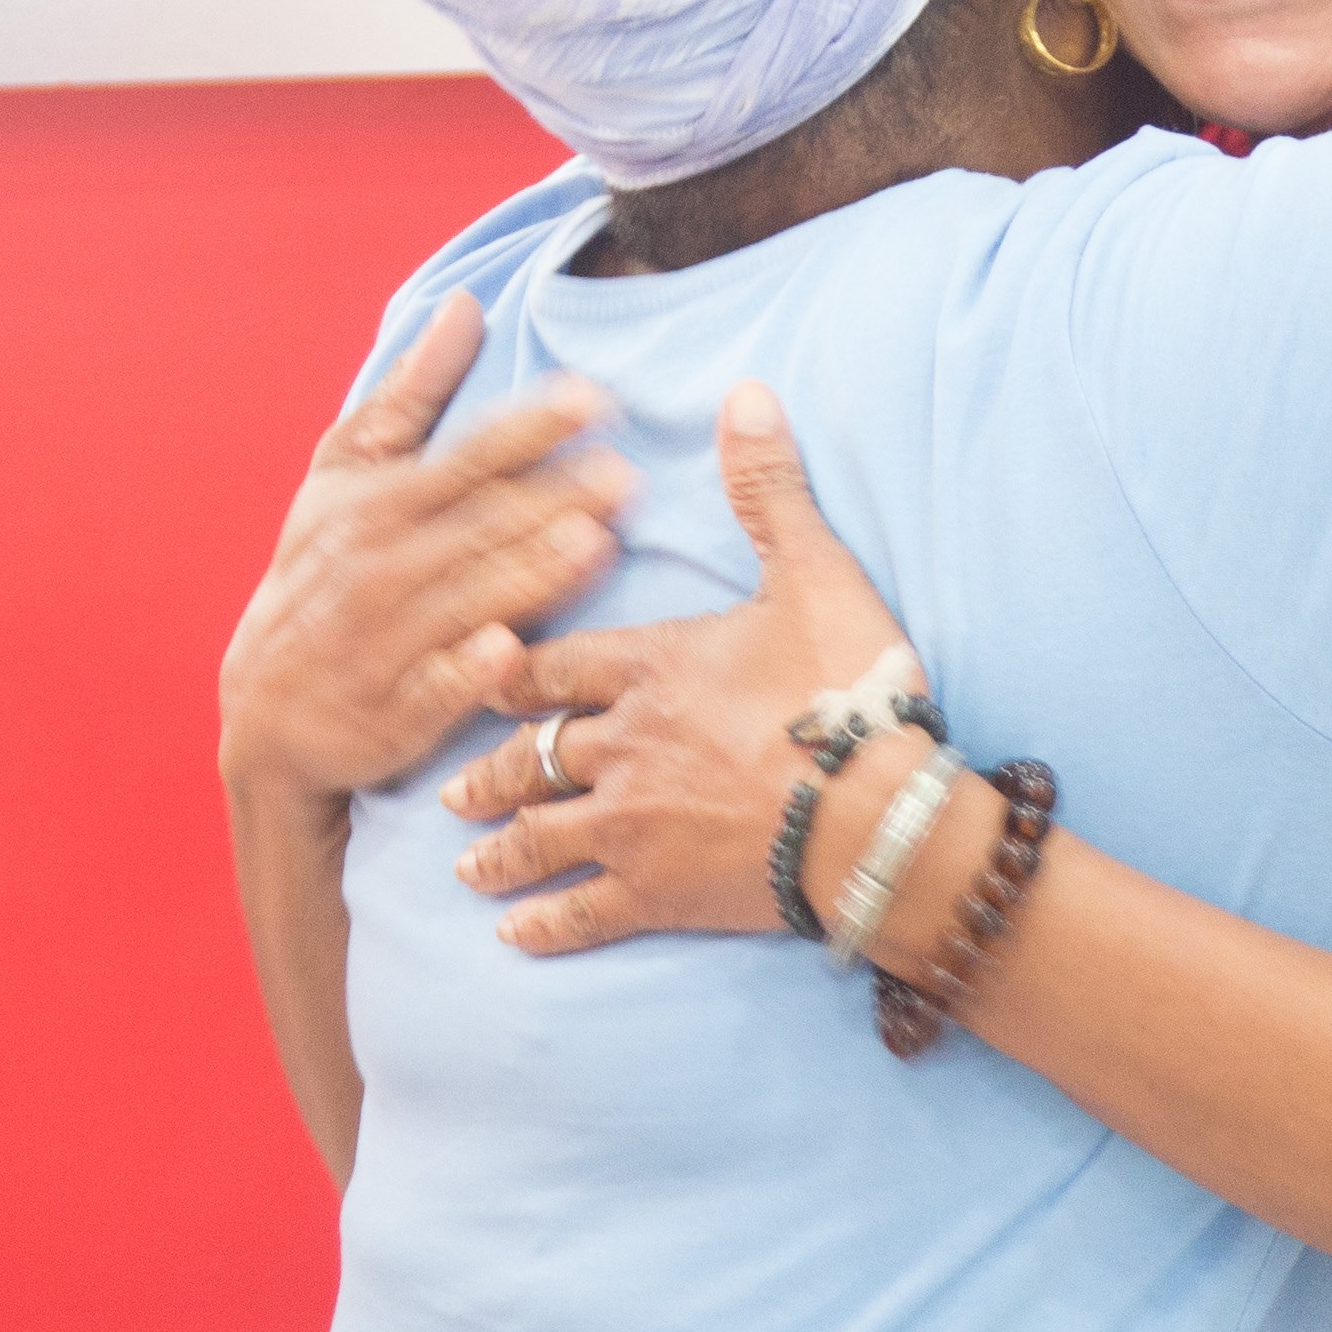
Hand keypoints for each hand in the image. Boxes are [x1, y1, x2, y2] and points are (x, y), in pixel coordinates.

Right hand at [217, 293, 631, 803]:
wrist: (262, 707)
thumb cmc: (320, 571)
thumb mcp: (343, 477)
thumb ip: (410, 395)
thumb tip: (464, 305)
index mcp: (376, 503)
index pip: (466, 456)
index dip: (528, 428)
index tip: (593, 401)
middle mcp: (378, 566)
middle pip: (479, 526)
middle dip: (551, 500)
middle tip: (626, 478)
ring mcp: (382, 643)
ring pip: (466, 602)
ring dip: (527, 575)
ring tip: (596, 545)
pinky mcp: (390, 715)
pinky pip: (431, 692)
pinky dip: (467, 674)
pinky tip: (509, 654)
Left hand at [444, 380, 908, 954]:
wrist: (883, 818)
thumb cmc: (852, 693)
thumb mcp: (814, 575)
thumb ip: (769, 489)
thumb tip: (745, 394)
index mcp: (648, 668)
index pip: (550, 666)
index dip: (504, 670)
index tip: (467, 671)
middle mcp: (621, 745)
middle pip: (530, 755)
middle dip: (486, 770)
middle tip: (448, 787)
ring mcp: (633, 826)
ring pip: (538, 835)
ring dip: (498, 846)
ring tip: (465, 862)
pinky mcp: (658, 894)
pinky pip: (580, 914)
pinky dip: (543, 926)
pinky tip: (514, 936)